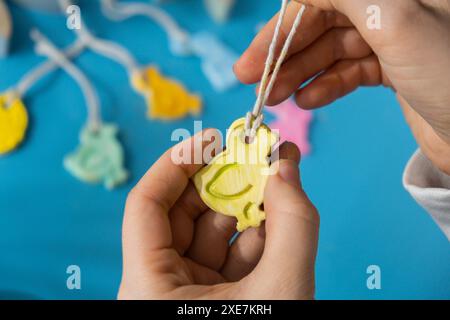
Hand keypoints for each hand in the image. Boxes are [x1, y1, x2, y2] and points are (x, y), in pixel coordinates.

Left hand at [118, 130, 318, 299]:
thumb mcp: (284, 290)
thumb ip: (293, 221)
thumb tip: (288, 164)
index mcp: (149, 287)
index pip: (145, 205)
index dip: (176, 164)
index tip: (212, 138)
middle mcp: (158, 286)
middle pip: (181, 214)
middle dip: (222, 183)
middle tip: (256, 155)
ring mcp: (184, 293)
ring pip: (209, 234)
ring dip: (245, 208)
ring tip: (276, 187)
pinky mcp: (209, 299)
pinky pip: (226, 256)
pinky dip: (253, 238)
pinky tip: (276, 225)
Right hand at [234, 0, 449, 173]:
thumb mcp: (396, 21)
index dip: (284, 26)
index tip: (256, 57)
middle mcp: (391, 8)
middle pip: (322, 23)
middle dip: (284, 54)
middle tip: (251, 82)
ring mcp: (391, 39)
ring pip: (331, 50)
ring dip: (298, 74)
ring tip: (272, 98)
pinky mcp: (393, 69)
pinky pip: (348, 72)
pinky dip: (325, 86)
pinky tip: (306, 101)